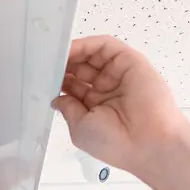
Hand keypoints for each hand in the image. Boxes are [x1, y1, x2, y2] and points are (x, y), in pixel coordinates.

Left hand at [52, 35, 189, 175]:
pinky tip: (72, 49)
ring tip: (55, 54)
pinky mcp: (130, 62)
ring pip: (92, 55)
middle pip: (81, 68)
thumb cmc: (117, 144)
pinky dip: (87, 44)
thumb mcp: (80, 129)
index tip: (43, 78)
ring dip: (73, 53)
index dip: (58, 81)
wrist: (147, 143)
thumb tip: (57, 98)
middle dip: (63, 65)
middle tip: (46, 63)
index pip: (73, 87)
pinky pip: (106, 46)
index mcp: (96, 108)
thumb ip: (68, 109)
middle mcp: (108, 90)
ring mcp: (119, 75)